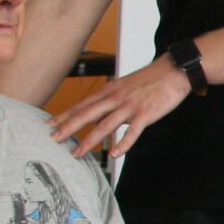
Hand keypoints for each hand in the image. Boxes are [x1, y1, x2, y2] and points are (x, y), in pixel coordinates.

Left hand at [48, 58, 191, 157]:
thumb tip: (96, 116)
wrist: (173, 70)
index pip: (82, 105)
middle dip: (68, 127)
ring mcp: (130, 106)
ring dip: (89, 140)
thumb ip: (109, 101)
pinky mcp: (146, 113)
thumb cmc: (150, 79)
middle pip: (88, 114)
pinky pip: (133, 131)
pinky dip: (124, 143)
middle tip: (53, 138)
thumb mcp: (124, 86)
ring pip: (105, 125)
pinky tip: (115, 153)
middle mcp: (116, 98)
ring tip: (77, 153)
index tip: (49, 125)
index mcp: (110, 91)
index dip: (65, 115)